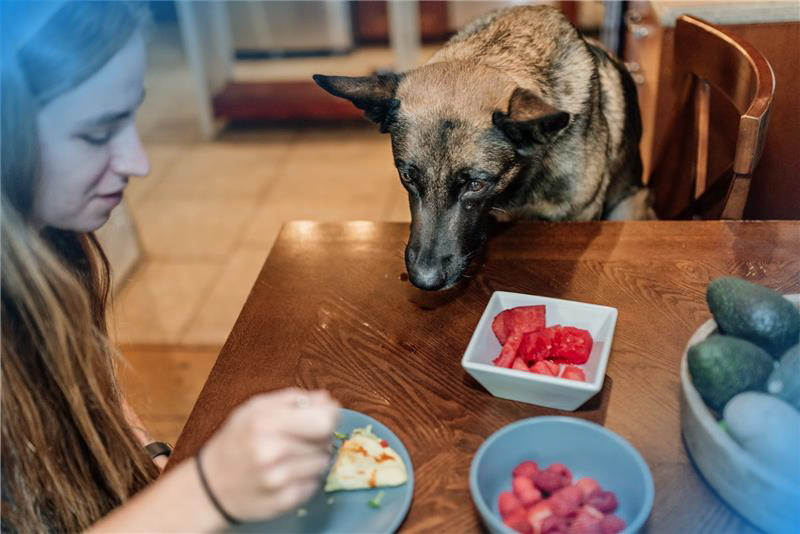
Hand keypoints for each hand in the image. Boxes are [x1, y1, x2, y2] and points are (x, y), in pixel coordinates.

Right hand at [199, 388, 338, 521]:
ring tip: (289, 456)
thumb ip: (292, 399)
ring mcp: (278, 480)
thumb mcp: (255, 409)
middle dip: (320, 436)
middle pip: (326, 440)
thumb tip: (327, 399)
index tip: (324, 415)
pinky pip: (314, 484)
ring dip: (313, 458)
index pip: (324, 419)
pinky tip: (286, 474)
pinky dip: (305, 478)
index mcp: (265, 422)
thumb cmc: (235, 441)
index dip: (329, 415)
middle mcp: (271, 452)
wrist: (209, 486)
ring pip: (323, 463)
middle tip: (300, 436)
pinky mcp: (283, 502)